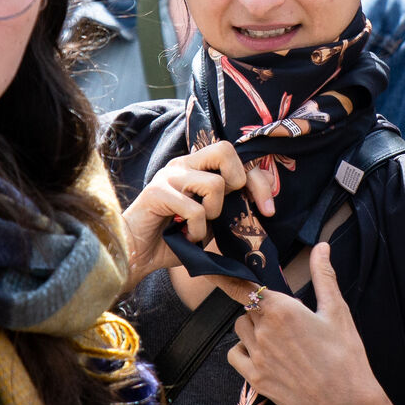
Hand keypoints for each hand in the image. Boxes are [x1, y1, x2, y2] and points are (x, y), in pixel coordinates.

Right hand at [122, 141, 273, 289]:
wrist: (135, 255)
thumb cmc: (172, 239)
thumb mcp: (209, 222)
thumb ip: (230, 207)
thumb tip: (266, 201)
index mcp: (195, 168)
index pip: (233, 156)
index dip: (258, 181)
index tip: (269, 210)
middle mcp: (182, 165)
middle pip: (224, 149)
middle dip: (238, 181)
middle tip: (226, 208)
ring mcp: (168, 175)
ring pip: (215, 184)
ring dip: (213, 214)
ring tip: (196, 227)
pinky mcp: (157, 192)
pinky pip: (195, 209)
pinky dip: (195, 231)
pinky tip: (183, 237)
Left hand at [217, 244, 404, 404]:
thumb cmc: (346, 356)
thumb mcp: (337, 311)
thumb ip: (324, 276)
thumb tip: (322, 246)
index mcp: (281, 309)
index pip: (242, 287)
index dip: (226, 278)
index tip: (209, 269)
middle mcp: (263, 331)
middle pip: (247, 308)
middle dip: (261, 309)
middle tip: (286, 320)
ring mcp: (257, 356)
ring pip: (240, 330)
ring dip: (252, 328)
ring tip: (279, 338)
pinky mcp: (256, 379)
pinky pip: (235, 356)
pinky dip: (243, 351)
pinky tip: (263, 355)